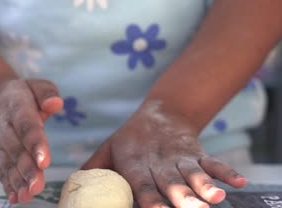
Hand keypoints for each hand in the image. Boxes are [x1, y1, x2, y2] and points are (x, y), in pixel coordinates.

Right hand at [0, 78, 62, 203]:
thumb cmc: (25, 94)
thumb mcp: (37, 85)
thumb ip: (47, 93)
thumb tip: (56, 104)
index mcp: (16, 106)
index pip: (26, 126)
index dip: (35, 143)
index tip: (44, 161)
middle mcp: (4, 126)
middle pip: (16, 149)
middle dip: (27, 169)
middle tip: (37, 186)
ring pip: (8, 163)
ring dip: (17, 181)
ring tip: (28, 196)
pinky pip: (1, 170)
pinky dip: (8, 185)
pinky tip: (16, 198)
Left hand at [82, 101, 246, 207]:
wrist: (159, 113)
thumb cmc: (129, 140)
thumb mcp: (108, 151)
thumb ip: (93, 170)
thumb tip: (71, 188)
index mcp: (135, 164)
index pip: (142, 185)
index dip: (150, 198)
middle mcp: (159, 163)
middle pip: (171, 182)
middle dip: (181, 197)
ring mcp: (180, 157)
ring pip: (193, 173)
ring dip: (205, 185)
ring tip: (215, 197)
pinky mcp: (197, 152)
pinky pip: (213, 162)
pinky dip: (226, 171)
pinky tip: (240, 182)